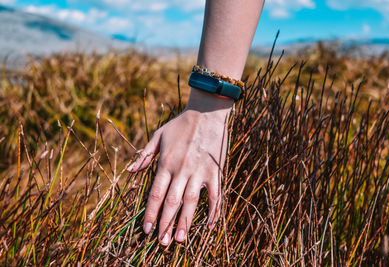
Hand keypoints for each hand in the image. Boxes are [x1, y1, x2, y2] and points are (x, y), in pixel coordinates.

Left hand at [128, 88, 232, 244]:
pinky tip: (208, 225)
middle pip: (171, 202)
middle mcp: (182, 170)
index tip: (146, 230)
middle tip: (161, 243)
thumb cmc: (181, 123)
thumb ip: (144, 155)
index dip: (151, 213)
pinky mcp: (215, 171)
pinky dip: (213, 211)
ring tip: (179, 240)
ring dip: (185, 222)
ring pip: (191, 202)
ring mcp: (200, 171)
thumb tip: (130, 171)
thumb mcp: (158, 135)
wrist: (207, 111)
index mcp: (166, 163)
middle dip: (165, 224)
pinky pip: (215, 195)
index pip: (155, 194)